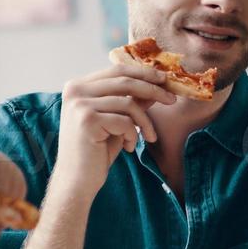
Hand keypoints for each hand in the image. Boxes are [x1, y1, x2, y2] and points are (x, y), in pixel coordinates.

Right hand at [52, 64, 175, 200]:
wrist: (78, 179)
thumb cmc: (97, 150)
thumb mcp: (117, 120)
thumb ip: (130, 101)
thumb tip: (156, 84)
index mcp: (78, 85)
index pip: (117, 70)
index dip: (144, 73)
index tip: (165, 80)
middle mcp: (75, 90)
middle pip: (125, 81)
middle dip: (153, 89)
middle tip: (172, 100)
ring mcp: (79, 104)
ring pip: (128, 103)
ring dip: (145, 122)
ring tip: (148, 137)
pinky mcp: (87, 120)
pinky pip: (125, 121)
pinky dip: (133, 135)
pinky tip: (129, 147)